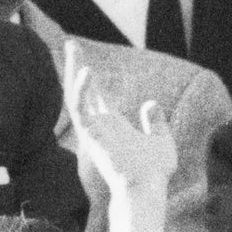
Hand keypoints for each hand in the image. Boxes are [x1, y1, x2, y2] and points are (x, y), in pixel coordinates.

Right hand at [64, 42, 175, 201]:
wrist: (146, 189)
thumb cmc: (153, 172)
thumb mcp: (161, 140)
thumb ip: (155, 122)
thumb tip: (150, 102)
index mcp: (112, 125)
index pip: (96, 94)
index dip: (89, 76)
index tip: (84, 58)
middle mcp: (99, 124)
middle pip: (81, 89)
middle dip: (75, 65)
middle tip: (70, 43)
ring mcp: (92, 129)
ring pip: (75, 94)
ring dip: (73, 70)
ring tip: (72, 47)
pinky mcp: (91, 134)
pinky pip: (80, 109)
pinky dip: (81, 89)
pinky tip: (86, 71)